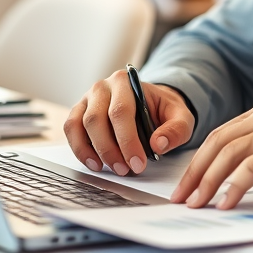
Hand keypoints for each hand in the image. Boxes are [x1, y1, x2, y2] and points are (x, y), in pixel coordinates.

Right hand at [64, 70, 194, 175]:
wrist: (151, 103)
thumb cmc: (163, 109)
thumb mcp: (181, 116)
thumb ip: (176, 130)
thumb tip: (158, 145)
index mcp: (127, 82)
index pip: (121, 111)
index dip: (127, 141)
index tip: (137, 164)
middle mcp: (103, 87)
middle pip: (97, 119)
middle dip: (110, 150)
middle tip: (125, 170)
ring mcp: (88, 99)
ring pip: (79, 125)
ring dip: (93, 151)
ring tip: (110, 169)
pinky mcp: (79, 112)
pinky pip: (71, 129)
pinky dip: (79, 149)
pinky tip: (95, 164)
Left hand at [169, 96, 252, 209]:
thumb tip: (233, 175)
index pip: (222, 135)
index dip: (200, 160)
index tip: (187, 184)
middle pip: (218, 142)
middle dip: (196, 172)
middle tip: (182, 196)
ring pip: (229, 155)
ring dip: (209, 182)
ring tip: (198, 204)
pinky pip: (250, 169)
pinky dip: (234, 187)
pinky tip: (226, 203)